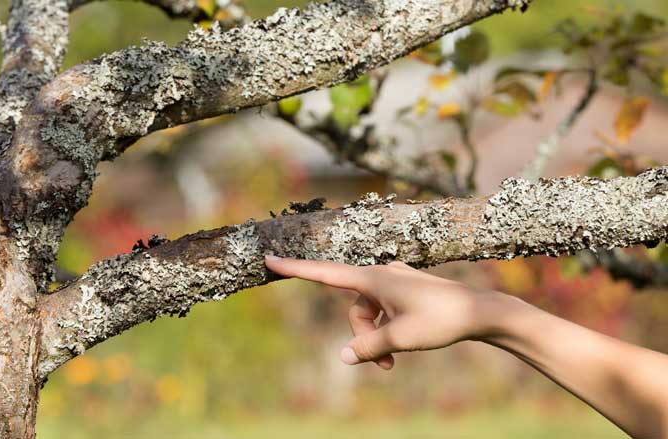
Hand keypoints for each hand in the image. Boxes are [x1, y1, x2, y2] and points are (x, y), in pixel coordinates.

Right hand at [264, 256, 509, 369]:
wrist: (480, 311)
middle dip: (361, 336)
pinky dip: (386, 329)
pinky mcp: (405, 290)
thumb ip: (368, 347)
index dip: (295, 268)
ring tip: (394, 362)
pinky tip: (403, 344)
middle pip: (353, 308)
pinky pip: (383, 310)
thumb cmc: (441, 319)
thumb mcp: (400, 338)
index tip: (269, 258)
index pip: (325, 273)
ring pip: (368, 313)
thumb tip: (343, 356)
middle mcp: (381, 274)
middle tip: (384, 364)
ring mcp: (394, 281)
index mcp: (374, 278)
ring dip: (375, 337)